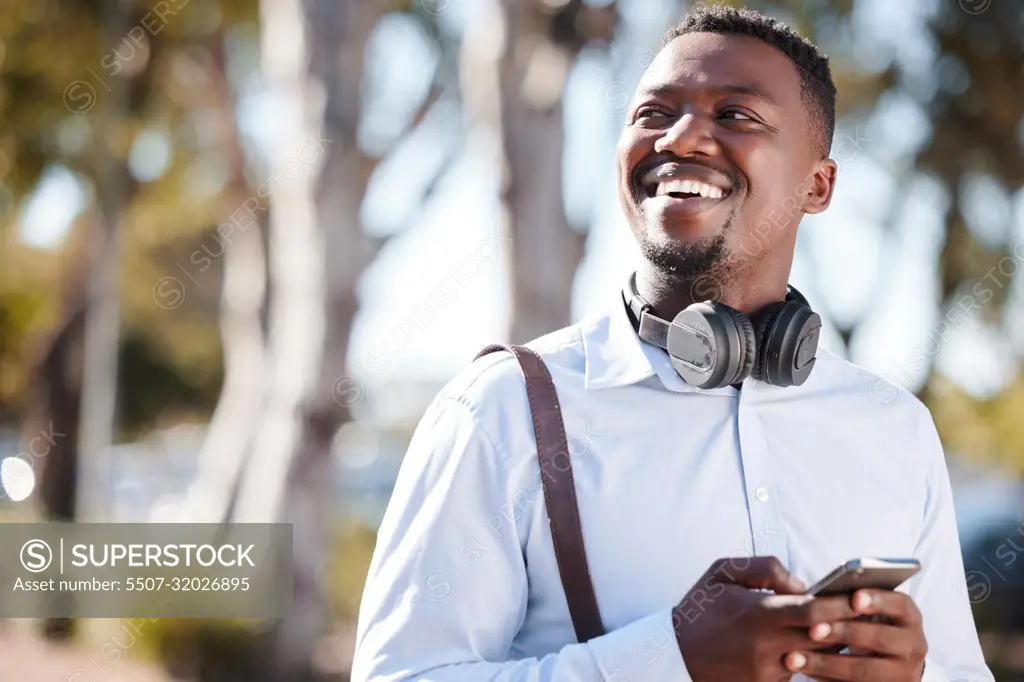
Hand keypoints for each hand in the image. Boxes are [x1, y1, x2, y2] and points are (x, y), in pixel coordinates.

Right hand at [673, 557, 859, 681]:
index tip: (861, 596)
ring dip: (831, 643)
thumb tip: (801, 584)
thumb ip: (764, 568)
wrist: (676, 654)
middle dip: (847, 624)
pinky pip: (800, 672)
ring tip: (844, 627)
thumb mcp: (722, 572)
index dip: (842, 604)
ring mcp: (769, 670)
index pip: (815, 610)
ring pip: (817, 657)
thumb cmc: (701, 608)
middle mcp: (768, 645)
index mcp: (759, 613)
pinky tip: (814, 646)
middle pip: (825, 637)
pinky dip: (811, 659)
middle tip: (866, 612)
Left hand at [783, 588, 927, 680]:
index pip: (899, 604)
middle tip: (813, 630)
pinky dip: (826, 678)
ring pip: (863, 670)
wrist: (889, 660)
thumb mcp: (871, 609)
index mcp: (909, 617)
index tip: (854, 598)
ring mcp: (902, 673)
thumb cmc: (869, 622)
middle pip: (879, 638)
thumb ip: (854, 598)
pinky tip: (804, 671)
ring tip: (794, 658)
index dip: (878, 600)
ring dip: (826, 663)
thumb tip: (823, 593)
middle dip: (844, 632)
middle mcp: (912, 645)